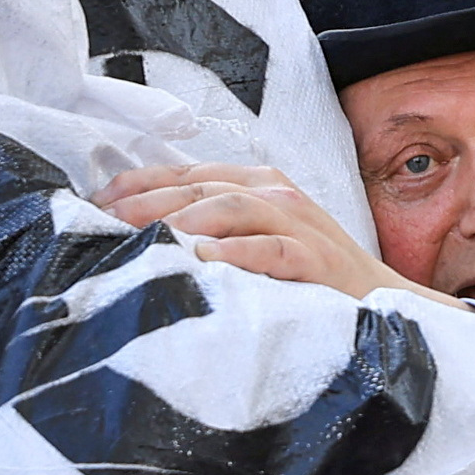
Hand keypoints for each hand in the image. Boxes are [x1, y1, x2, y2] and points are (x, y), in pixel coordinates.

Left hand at [97, 162, 416, 306]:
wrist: (380, 300)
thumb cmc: (311, 274)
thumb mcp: (258, 239)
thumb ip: (213, 229)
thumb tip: (144, 238)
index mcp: (257, 183)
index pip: (186, 175)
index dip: (137, 184)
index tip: (93, 204)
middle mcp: (275, 193)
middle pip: (199, 188)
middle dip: (145, 203)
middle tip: (100, 222)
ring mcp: (298, 223)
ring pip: (230, 207)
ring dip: (182, 220)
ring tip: (140, 236)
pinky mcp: (317, 258)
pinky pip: (272, 248)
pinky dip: (236, 251)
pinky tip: (203, 260)